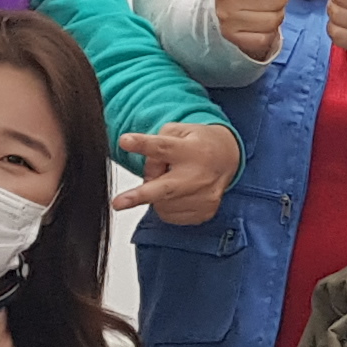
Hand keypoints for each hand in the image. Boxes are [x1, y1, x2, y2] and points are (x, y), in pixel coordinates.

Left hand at [115, 123, 236, 223]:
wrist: (228, 157)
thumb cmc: (197, 143)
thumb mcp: (176, 131)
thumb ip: (155, 146)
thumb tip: (147, 175)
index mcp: (189, 149)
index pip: (162, 147)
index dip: (142, 145)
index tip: (125, 141)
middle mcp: (198, 174)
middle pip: (166, 187)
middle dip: (140, 196)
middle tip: (118, 202)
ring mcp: (204, 196)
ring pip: (162, 204)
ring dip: (156, 195)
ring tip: (169, 179)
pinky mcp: (205, 211)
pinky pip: (171, 215)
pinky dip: (166, 205)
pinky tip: (177, 193)